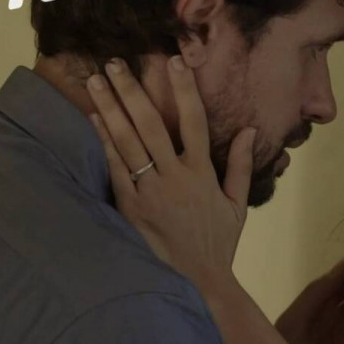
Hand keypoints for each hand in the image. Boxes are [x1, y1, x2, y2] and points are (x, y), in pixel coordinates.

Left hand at [86, 56, 256, 283]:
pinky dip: (105, 143)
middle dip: (132, 91)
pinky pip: (116, 169)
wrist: (196, 282)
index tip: (173, 61)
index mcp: (203, 173)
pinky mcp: (131, 207)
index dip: (183, 90)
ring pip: (128, 142)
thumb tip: (249, 130)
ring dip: (111, 109)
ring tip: (96, 81)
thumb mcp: (237, 205)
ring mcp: (151, 191)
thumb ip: (242, 166)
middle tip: (115, 62)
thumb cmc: (218, 243)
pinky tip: (94, 119)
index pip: (194, 121)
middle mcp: (176, 177)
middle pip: (151, 125)